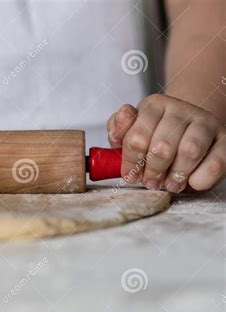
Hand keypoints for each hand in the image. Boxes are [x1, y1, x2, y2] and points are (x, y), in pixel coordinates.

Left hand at [107, 94, 224, 192]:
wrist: (190, 129)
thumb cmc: (155, 135)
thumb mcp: (131, 131)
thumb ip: (118, 131)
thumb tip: (117, 129)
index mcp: (153, 105)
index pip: (136, 136)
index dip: (131, 162)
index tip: (131, 176)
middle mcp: (180, 109)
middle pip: (162, 147)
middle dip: (153, 171)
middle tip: (151, 182)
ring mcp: (204, 122)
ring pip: (189, 151)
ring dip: (176, 175)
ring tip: (171, 184)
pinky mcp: (225, 138)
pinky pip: (216, 162)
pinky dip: (201, 178)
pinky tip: (192, 182)